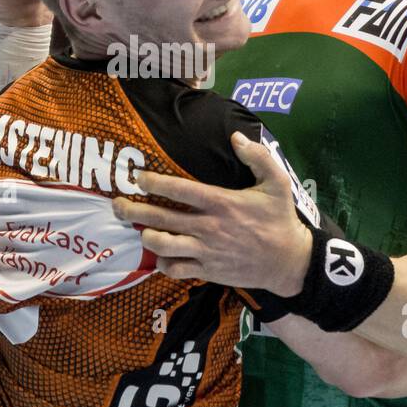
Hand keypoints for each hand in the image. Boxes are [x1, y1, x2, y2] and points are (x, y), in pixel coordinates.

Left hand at [112, 131, 312, 293]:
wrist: (289, 262)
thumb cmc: (280, 220)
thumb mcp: (277, 182)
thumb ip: (257, 156)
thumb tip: (235, 136)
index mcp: (221, 202)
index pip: (179, 189)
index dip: (153, 182)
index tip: (138, 177)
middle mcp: (208, 227)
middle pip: (161, 217)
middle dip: (133, 210)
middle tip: (117, 204)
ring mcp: (206, 251)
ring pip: (162, 244)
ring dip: (145, 235)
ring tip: (138, 228)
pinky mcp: (207, 270)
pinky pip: (175, 268)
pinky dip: (162, 263)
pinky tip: (160, 255)